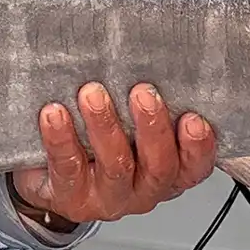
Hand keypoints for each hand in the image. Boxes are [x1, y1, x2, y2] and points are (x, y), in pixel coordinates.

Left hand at [10, 82, 215, 226]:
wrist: (51, 178)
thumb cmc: (100, 142)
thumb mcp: (133, 126)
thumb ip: (148, 103)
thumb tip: (152, 52)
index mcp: (168, 172)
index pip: (194, 167)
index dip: (198, 147)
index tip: (193, 118)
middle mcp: (143, 189)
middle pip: (159, 166)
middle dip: (152, 127)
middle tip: (142, 92)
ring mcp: (108, 196)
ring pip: (115, 166)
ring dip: (105, 126)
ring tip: (93, 94)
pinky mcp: (71, 196)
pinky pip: (68, 168)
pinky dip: (62, 138)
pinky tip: (55, 114)